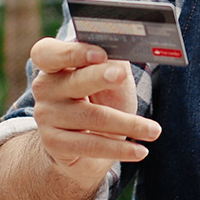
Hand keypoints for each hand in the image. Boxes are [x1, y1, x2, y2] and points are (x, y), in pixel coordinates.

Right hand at [30, 37, 161, 187]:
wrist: (87, 142)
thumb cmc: (101, 98)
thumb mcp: (109, 75)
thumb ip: (114, 60)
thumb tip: (131, 47)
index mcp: (54, 63)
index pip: (48, 53)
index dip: (73, 52)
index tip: (101, 53)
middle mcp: (46, 88)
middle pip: (74, 81)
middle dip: (99, 77)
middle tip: (121, 75)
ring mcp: (47, 116)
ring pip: (92, 117)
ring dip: (128, 124)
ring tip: (154, 131)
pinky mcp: (54, 144)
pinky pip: (91, 145)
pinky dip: (120, 148)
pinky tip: (140, 151)